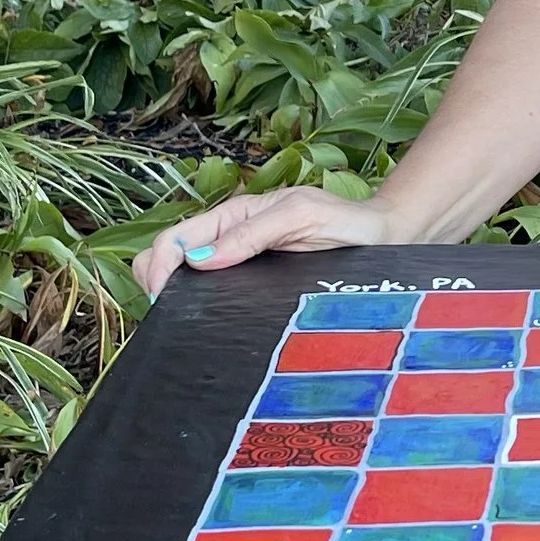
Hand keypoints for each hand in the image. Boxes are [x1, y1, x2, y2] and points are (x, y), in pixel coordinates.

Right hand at [134, 185, 395, 300]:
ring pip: (189, 281)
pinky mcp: (259, 288)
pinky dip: (201, 309)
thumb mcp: (299, 214)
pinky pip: (219, 298)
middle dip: (155, 281)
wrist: (384, 238)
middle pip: (170, 258)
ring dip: (176, 298)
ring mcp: (243, 264)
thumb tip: (200, 260)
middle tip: (164, 313)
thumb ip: (252, 233)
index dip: (159, 265)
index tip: (160, 297)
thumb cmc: (346, 220)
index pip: (176, 238)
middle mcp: (231, 239)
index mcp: (234, 215)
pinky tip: (208, 326)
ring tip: (180, 322)